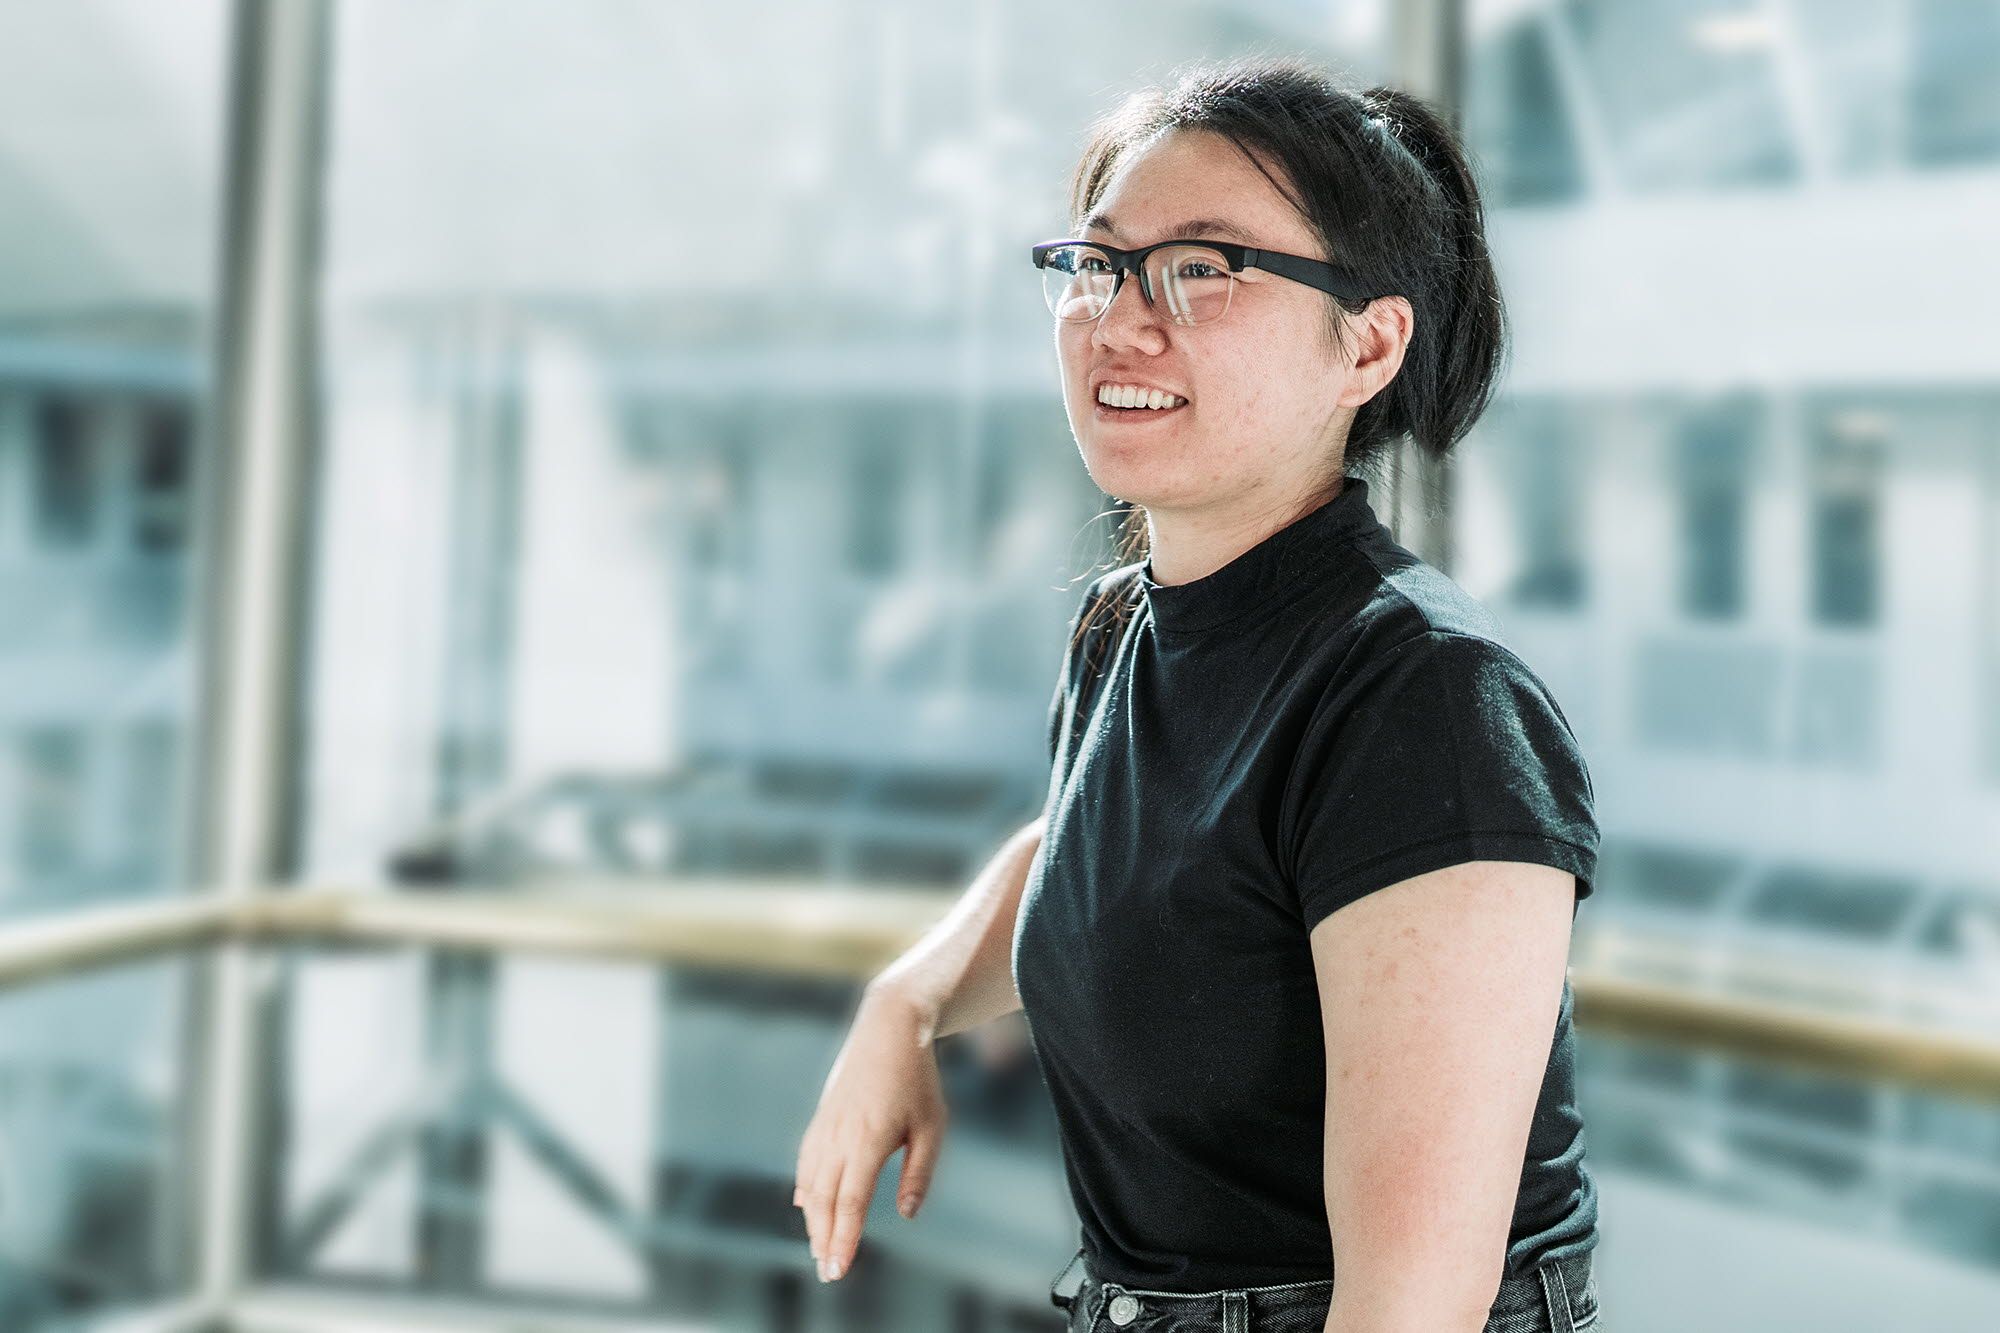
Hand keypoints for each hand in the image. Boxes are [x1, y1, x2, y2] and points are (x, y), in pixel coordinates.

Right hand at [793, 986, 948, 1281]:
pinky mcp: (822, 1116)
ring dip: (813, 1219)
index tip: (838, 1269)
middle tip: (827, 1272)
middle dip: (824, 1239)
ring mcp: (826, 1125)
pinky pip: (806, 1160)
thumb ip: (919, 1173)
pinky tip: (805, 1204)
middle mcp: (840, 1136)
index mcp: (868, 1141)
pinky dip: (804, 1186)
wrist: (888, 1027)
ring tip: (819, 1247)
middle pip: (825, 1200)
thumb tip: (906, 1214)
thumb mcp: (931, 1126)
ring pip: (811, 1182)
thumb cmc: (917, 1078)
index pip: (850, 1202)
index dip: (843, 1239)